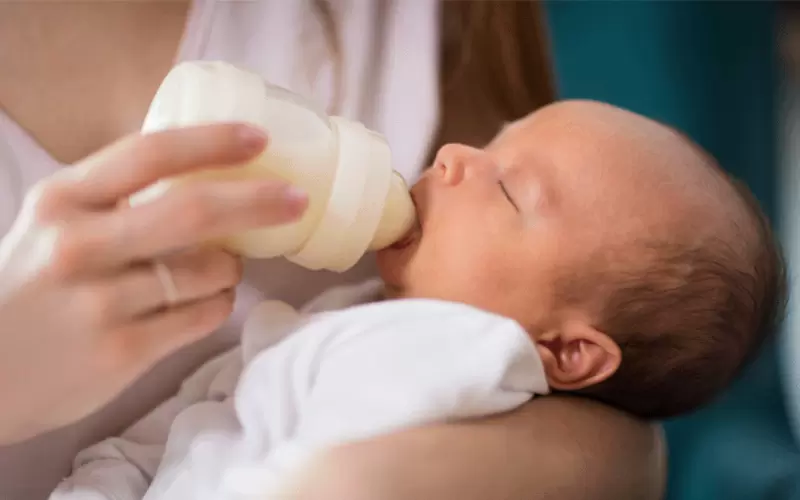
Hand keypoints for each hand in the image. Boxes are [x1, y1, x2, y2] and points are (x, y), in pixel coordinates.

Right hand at [0, 123, 306, 443]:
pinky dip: (220, 302)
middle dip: (259, 201)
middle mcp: (79, 246)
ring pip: (209, 270)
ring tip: (223, 266)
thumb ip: (113, 197)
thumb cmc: (29, 287)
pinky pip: (204, 315)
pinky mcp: (121, 351)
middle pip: (194, 211)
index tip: (260, 139)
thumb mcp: (52, 224)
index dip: (213, 142)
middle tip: (296, 198)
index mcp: (62, 200)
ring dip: (233, 265)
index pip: (149, 154)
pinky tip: (208, 299)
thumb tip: (202, 170)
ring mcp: (101, 303)